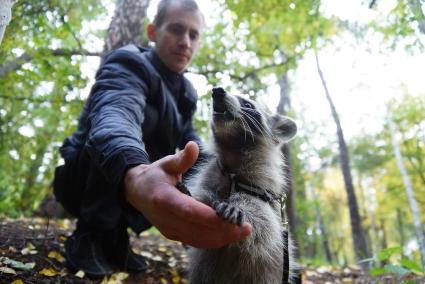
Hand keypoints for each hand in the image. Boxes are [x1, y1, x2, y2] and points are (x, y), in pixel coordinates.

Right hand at [124, 141, 251, 247]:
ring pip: (198, 240)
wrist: (136, 192)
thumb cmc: (155, 176)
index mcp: (164, 199)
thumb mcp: (166, 163)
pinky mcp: (174, 236)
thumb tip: (193, 145)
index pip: (191, 212)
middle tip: (246, 227)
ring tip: (242, 232)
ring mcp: (170, 230)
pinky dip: (213, 241)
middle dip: (224, 232)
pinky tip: (229, 235)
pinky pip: (196, 242)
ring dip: (222, 239)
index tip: (233, 218)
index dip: (212, 218)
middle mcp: (167, 219)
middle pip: (198, 231)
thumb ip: (182, 158)